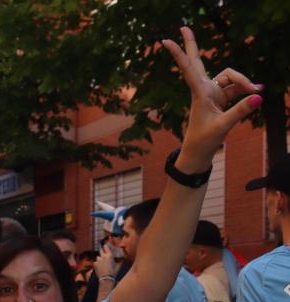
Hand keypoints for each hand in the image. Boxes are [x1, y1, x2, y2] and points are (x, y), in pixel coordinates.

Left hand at [94, 243, 118, 279]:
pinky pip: (95, 262)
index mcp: (109, 255)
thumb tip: (123, 257)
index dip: (105, 246)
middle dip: (102, 251)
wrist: (106, 278)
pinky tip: (99, 266)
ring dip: (100, 258)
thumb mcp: (119, 266)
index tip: (105, 245)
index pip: (105, 247)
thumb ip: (121, 260)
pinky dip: (97, 263)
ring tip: (102, 262)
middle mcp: (103, 256)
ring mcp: (98, 260)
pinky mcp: (95, 264)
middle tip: (104, 254)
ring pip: (98, 256)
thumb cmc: (113, 272)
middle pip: (101, 250)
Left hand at [163, 27, 260, 171]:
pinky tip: (255, 94)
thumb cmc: (204, 141)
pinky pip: (236, 88)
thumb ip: (241, 111)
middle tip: (184, 27)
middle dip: (192, 44)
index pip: (188, 69)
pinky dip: (246, 90)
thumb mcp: (223, 126)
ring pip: (230, 77)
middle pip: (198, 61)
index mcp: (199, 93)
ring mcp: (212, 92)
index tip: (165, 41)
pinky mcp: (220, 98)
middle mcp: (204, 89)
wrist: (198, 153)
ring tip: (257, 90)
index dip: (178, 53)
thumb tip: (258, 96)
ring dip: (244, 82)